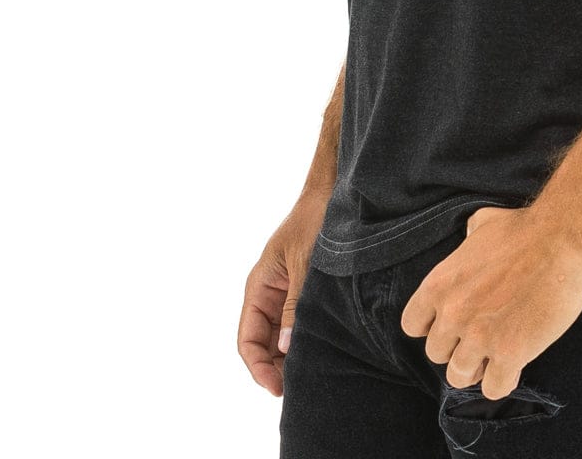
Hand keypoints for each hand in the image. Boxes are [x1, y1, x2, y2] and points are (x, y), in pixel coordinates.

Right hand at [237, 188, 329, 396]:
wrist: (333, 193)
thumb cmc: (313, 221)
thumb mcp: (303, 265)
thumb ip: (294, 306)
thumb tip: (286, 348)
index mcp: (260, 287)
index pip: (248, 339)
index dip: (258, 367)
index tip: (278, 387)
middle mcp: (270, 294)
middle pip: (264, 344)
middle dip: (276, 367)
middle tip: (300, 387)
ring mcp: (288, 294)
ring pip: (282, 337)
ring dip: (291, 355)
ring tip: (313, 373)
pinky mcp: (306, 291)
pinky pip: (299, 324)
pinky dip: (305, 340)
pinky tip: (322, 351)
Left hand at [399, 204, 581, 401]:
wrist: (562, 239)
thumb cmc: (525, 229)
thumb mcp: (482, 224)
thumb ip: (466, 242)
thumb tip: (468, 243)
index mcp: (439, 283)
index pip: (412, 325)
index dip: (432, 326)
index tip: (451, 323)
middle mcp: (452, 314)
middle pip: (436, 354)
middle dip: (457, 347)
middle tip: (481, 337)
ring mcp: (479, 337)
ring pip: (460, 377)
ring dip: (478, 368)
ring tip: (497, 354)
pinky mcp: (510, 354)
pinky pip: (493, 389)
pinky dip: (503, 380)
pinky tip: (515, 364)